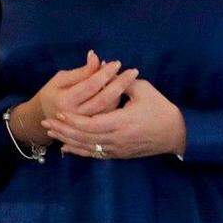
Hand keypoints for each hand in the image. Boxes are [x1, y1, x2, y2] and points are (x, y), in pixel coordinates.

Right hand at [10, 51, 138, 146]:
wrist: (44, 118)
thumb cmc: (53, 93)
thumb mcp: (61, 79)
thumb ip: (81, 71)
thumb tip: (95, 57)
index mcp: (66, 101)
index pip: (90, 85)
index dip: (104, 73)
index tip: (117, 63)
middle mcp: (76, 116)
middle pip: (103, 99)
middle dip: (119, 84)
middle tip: (132, 72)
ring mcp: (84, 127)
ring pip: (108, 110)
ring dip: (120, 94)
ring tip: (128, 79)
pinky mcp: (91, 131)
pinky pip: (108, 117)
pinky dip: (116, 103)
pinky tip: (121, 92)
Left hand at [43, 77, 185, 159]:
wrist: (175, 133)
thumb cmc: (159, 108)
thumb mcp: (142, 90)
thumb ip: (121, 81)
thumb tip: (103, 67)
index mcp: (122, 122)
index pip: (91, 124)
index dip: (74, 120)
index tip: (59, 112)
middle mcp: (117, 139)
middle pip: (85, 138)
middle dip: (64, 130)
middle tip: (46, 123)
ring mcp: (118, 149)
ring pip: (88, 148)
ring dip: (68, 141)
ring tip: (51, 133)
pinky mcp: (119, 154)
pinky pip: (95, 155)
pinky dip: (79, 151)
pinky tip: (67, 148)